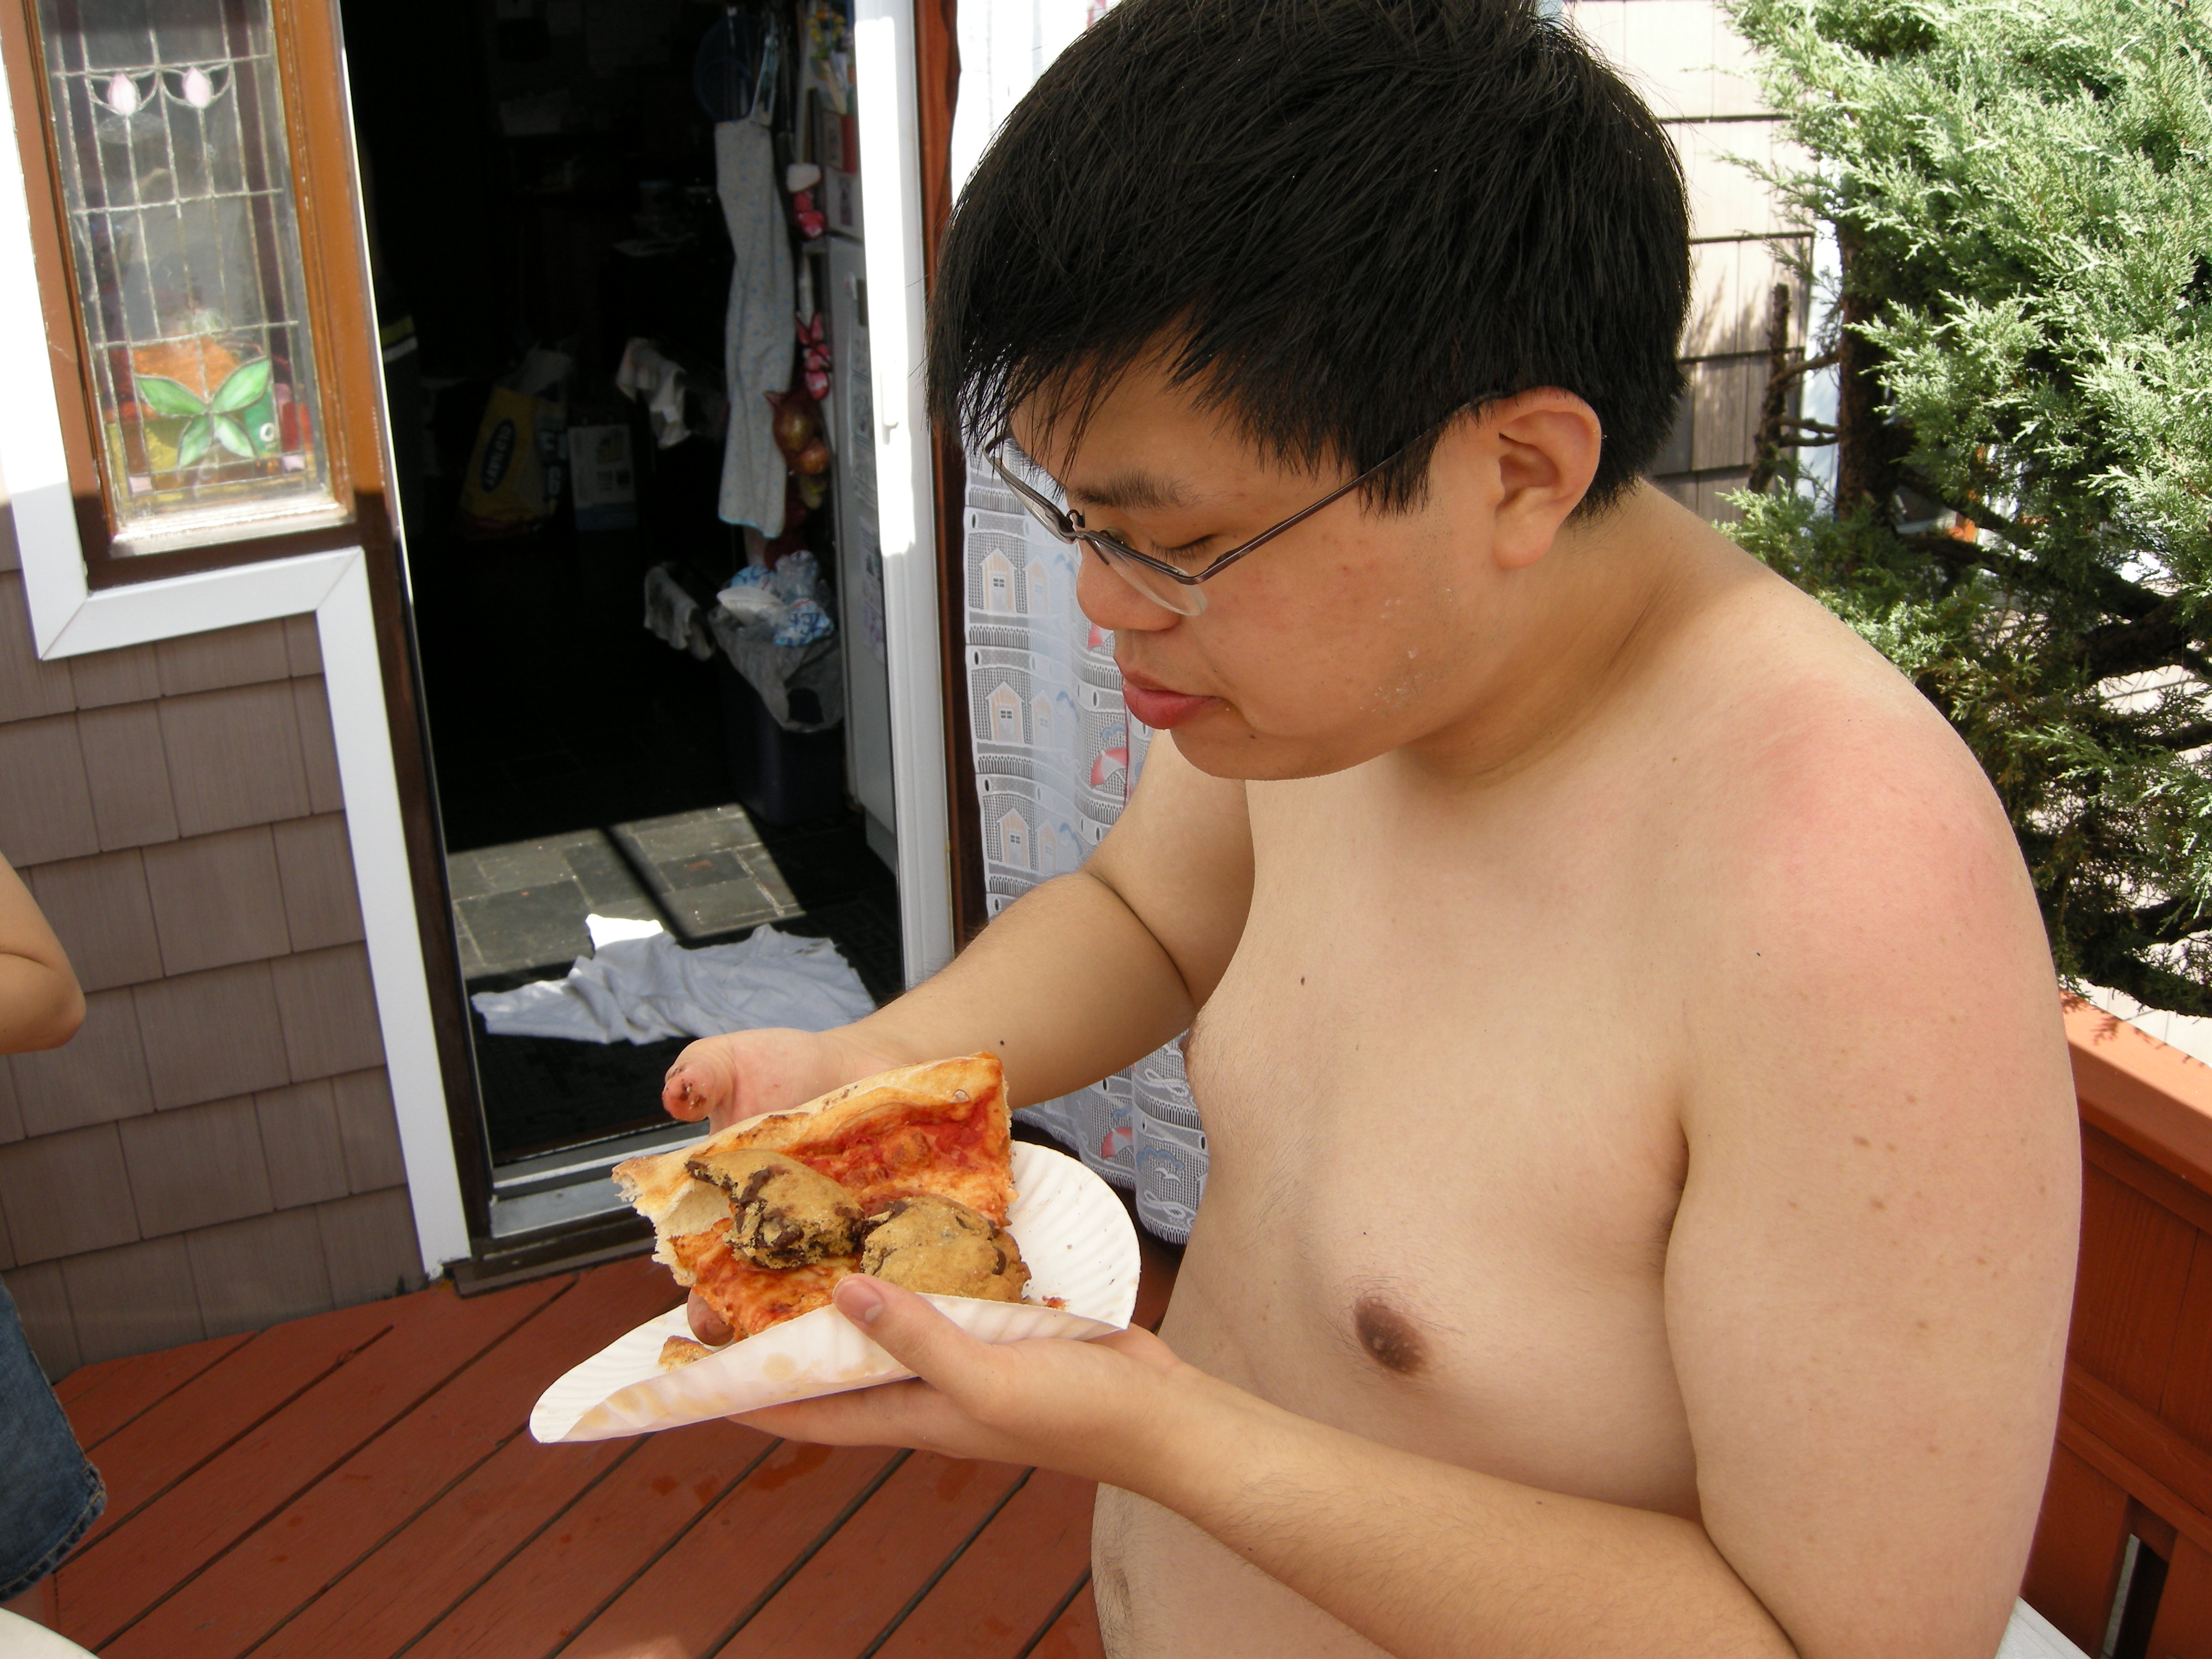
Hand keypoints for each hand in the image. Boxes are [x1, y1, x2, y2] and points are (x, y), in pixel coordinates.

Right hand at [663, 1024, 904, 1341]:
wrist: (864, 1062)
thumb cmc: (788, 1068)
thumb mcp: (733, 1058)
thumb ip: (699, 1071)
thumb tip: (678, 1097)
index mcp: (734, 1210)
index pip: (708, 1274)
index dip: (703, 1303)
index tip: (711, 1319)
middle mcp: (783, 1239)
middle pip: (768, 1300)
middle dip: (768, 1324)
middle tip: (781, 1331)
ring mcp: (837, 1240)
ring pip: (832, 1298)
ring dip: (836, 1311)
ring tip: (845, 1316)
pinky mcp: (886, 1231)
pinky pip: (890, 1267)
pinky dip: (898, 1282)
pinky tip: (906, 1292)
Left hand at [732, 1274, 1194, 1485]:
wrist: (1161, 1416)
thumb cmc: (1078, 1416)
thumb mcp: (988, 1381)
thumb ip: (918, 1338)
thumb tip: (843, 1292)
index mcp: (910, 1414)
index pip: (803, 1409)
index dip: (741, 1391)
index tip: (683, 1366)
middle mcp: (922, 1390)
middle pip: (831, 1366)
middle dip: (778, 1335)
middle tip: (729, 1283)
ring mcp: (959, 1360)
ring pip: (880, 1328)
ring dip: (839, 1297)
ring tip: (798, 1246)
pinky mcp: (995, 1331)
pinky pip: (934, 1302)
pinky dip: (908, 1273)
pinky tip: (902, 1236)